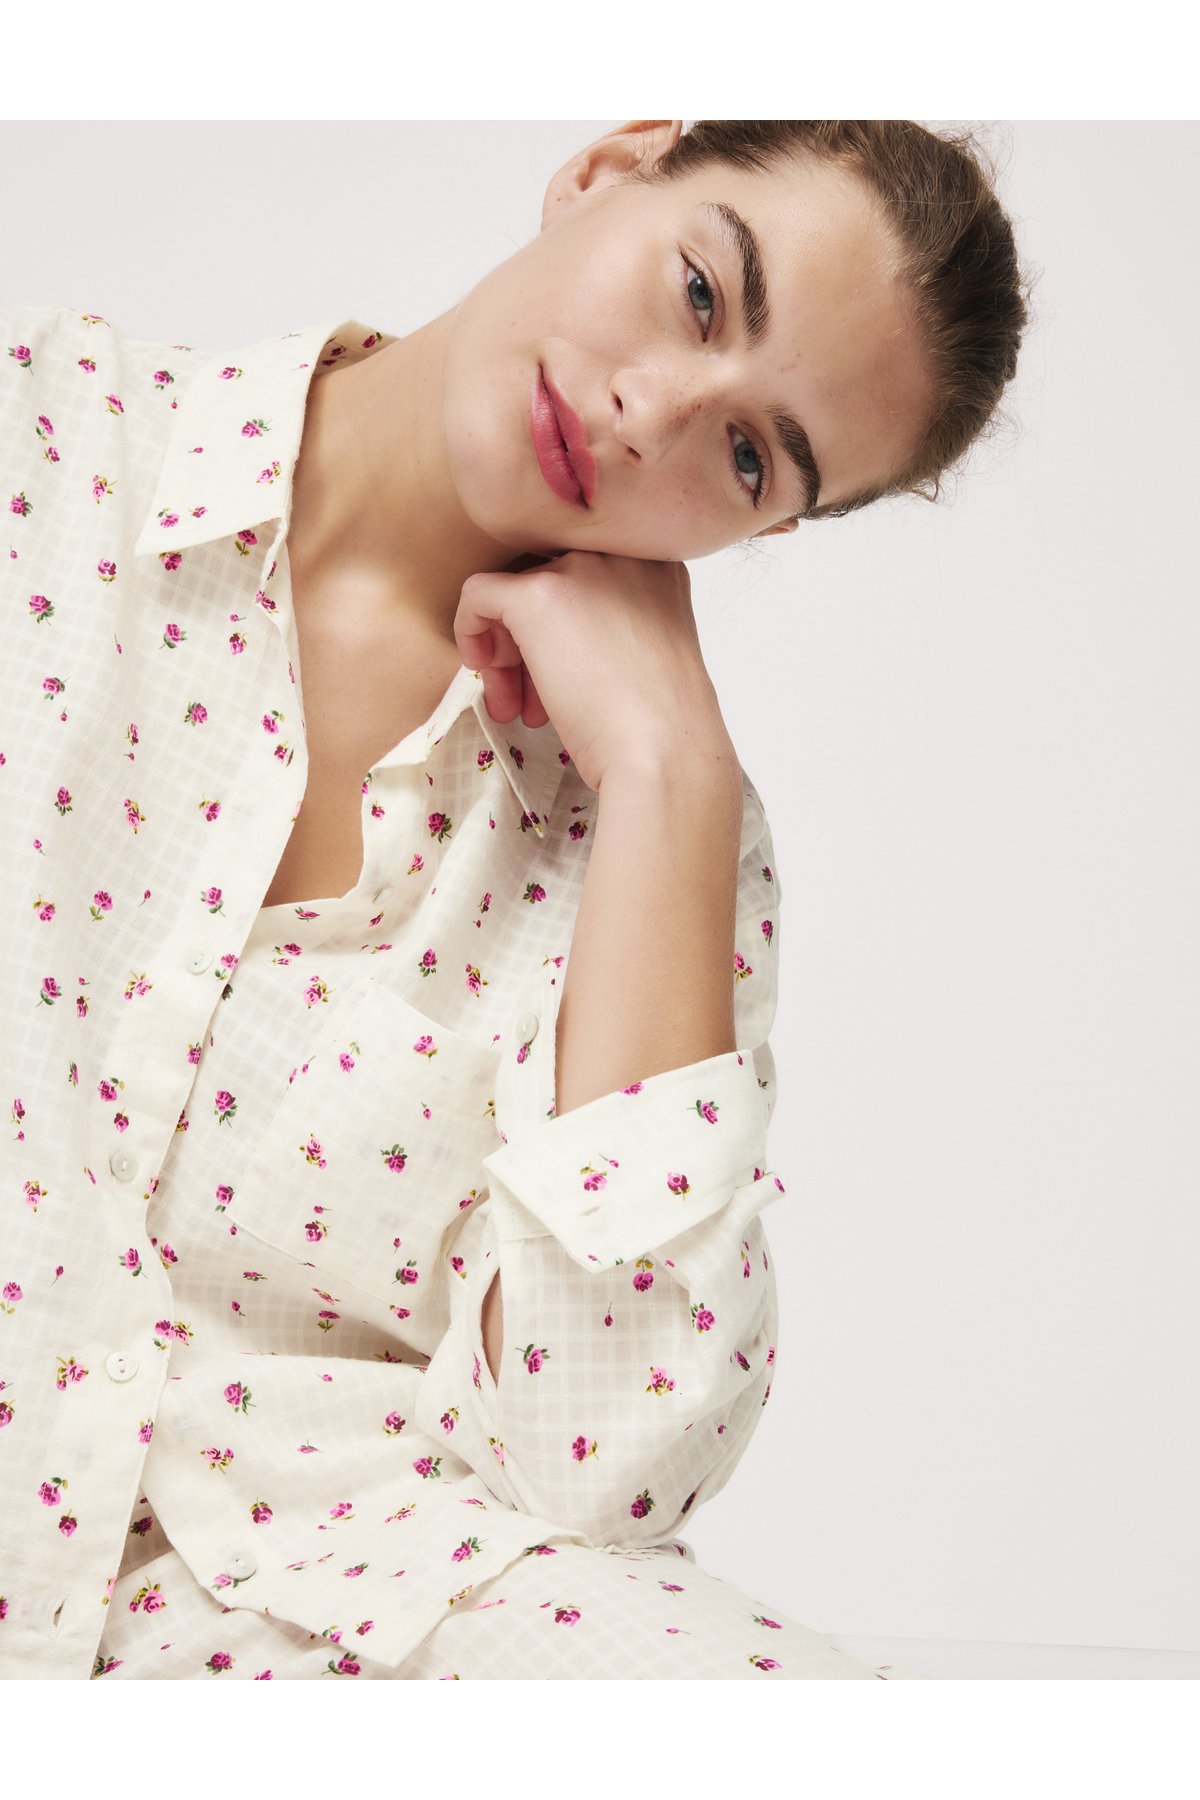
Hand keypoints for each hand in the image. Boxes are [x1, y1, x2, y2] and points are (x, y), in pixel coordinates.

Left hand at [453, 551, 729, 791]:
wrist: (662, 753)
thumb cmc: (659, 726)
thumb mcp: (649, 654)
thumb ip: (616, 626)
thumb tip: (558, 634)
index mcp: (655, 563)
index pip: (586, 579)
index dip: (566, 627)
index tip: (561, 673)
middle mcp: (621, 553)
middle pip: (550, 582)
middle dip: (532, 643)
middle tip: (529, 698)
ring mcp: (582, 569)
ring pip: (517, 592)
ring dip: (508, 650)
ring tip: (513, 706)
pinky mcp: (540, 593)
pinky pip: (479, 592)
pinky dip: (470, 627)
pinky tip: (482, 667)